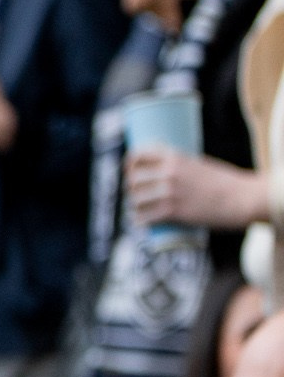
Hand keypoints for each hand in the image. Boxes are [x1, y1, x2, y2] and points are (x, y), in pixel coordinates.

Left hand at [124, 148, 266, 229]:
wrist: (244, 198)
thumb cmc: (226, 182)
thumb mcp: (200, 165)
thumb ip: (181, 168)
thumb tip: (165, 174)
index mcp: (175, 157)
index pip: (139, 154)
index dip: (130, 163)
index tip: (130, 170)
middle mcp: (168, 173)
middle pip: (133, 179)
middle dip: (132, 188)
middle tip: (137, 194)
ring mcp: (169, 192)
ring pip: (136, 199)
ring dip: (135, 206)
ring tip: (139, 209)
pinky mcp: (173, 211)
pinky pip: (145, 217)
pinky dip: (141, 220)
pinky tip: (141, 222)